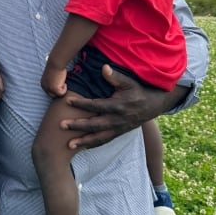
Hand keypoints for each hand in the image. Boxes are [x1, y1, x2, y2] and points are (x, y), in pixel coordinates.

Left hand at [40, 63, 66, 97]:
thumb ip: (52, 82)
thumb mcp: (51, 76)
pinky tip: (64, 83)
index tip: (60, 84)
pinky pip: (61, 94)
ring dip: (62, 90)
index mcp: (42, 84)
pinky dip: (64, 89)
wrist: (55, 63)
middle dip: (58, 91)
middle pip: (52, 95)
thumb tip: (57, 87)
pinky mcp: (54, 89)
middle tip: (63, 85)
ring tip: (63, 83)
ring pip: (57, 95)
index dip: (55, 89)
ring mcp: (49, 89)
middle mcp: (44, 87)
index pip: (49, 92)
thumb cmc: (55, 67)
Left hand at [60, 65, 187, 148]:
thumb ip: (115, 76)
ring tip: (69, 145)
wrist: (154, 105)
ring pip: (99, 137)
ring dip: (84, 141)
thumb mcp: (129, 81)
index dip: (82, 103)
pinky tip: (81, 147)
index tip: (67, 101)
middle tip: (61, 125)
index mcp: (118, 105)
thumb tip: (104, 67)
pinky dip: (93, 145)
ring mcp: (118, 128)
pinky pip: (105, 141)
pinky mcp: (119, 133)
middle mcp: (117, 119)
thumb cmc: (138, 90)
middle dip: (78, 126)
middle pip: (95, 124)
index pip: (96, 105)